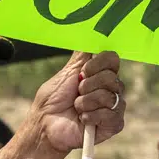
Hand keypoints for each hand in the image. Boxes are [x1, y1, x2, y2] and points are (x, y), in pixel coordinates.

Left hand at [10, 52, 124, 158]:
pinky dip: (91, 117)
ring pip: (109, 96)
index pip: (113, 59)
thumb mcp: (65, 72)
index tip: (82, 72)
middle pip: (112, 78)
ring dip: (86, 102)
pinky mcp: (113, 124)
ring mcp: (113, 107)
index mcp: (100, 74)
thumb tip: (90, 32)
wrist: (45, 125)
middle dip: (88, 86)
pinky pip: (111, 115)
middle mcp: (110, 89)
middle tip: (77, 93)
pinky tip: (83, 120)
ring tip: (77, 108)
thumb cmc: (52, 100)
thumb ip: (81, 55)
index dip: (98, 64)